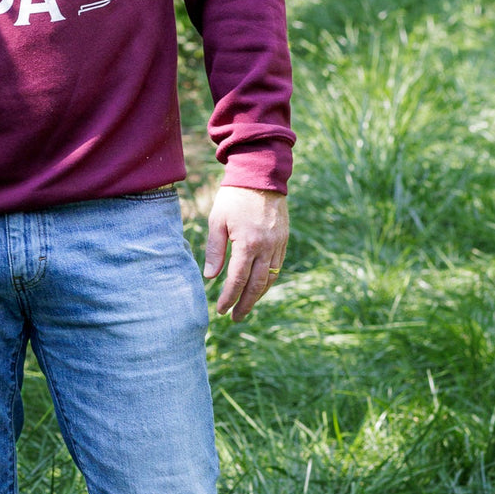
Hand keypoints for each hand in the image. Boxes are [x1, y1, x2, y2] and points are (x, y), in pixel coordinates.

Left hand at [203, 186, 288, 321]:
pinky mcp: (283, 240)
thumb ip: (215, 250)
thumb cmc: (234, 197)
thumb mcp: (217, 221)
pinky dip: (268, 280)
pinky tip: (259, 287)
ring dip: (258, 295)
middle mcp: (266, 247)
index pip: (238, 280)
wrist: (260, 176)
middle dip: (245, 304)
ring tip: (246, 306)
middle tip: (235, 318)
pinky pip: (277, 266)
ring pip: (270, 278)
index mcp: (247, 243)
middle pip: (257, 285)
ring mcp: (277, 244)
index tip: (221, 309)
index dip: (229, 297)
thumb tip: (211, 277)